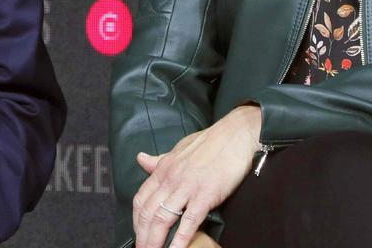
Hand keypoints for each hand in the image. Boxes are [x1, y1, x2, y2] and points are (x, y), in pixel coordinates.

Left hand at [133, 105, 261, 247]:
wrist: (236, 134)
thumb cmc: (210, 142)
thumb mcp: (179, 149)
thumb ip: (159, 160)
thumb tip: (140, 159)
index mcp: (163, 168)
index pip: (140, 199)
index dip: (136, 221)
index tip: (137, 234)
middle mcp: (171, 178)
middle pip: (147, 213)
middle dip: (142, 236)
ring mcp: (187, 187)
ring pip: (162, 218)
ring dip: (154, 241)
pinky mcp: (205, 194)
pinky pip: (189, 221)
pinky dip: (180, 239)